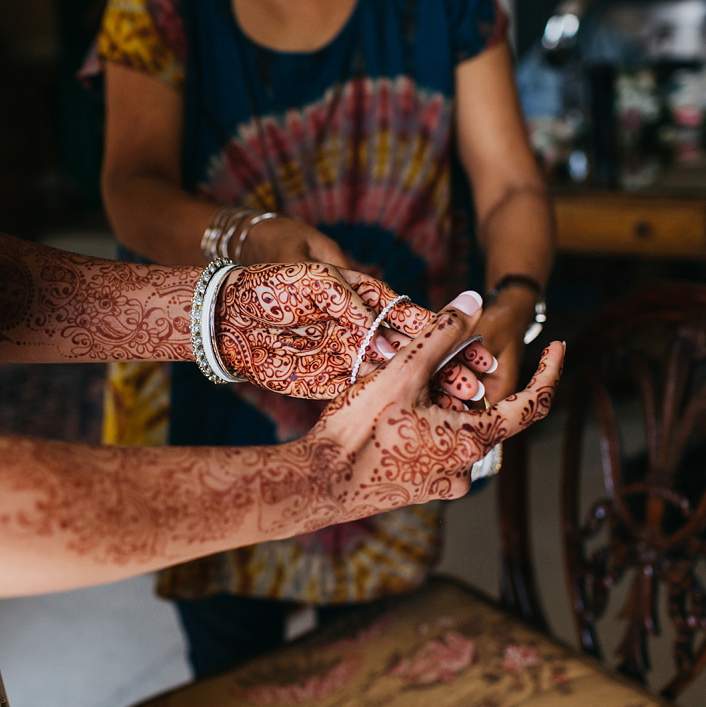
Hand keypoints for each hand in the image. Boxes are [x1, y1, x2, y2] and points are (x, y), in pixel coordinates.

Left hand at [225, 217, 494, 403]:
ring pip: (398, 380)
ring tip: (459, 415)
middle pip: (416, 353)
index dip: (450, 334)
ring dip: (429, 396)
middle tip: (480, 392)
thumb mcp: (315, 281)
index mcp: (365, 296)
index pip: (416, 317)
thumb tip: (383, 344)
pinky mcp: (328, 381)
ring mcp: (347, 357)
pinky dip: (393, 411)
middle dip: (450, 370)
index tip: (479, 350)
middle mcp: (363, 329)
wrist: (225, 313)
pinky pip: (367, 397)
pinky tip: (417, 425)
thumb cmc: (271, 284)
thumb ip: (352, 308)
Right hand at [309, 294, 563, 506]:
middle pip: (482, 414)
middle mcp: (463, 468)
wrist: (316, 485)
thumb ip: (441, 334)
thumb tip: (473, 299)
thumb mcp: (402, 373)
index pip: (531, 404)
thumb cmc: (359, 431)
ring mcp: (438, 484)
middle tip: (437, 359)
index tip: (558, 346)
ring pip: (454, 434)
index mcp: (472, 440)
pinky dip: (423, 429)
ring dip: (441, 407)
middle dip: (465, 382)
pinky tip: (393, 415)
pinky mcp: (414, 491)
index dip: (549, 371)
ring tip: (404, 384)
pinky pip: (432, 453)